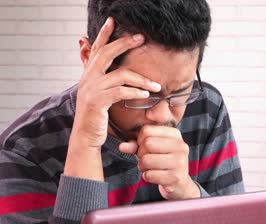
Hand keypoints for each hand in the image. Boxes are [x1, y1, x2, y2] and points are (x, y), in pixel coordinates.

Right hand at [64, 17, 160, 180]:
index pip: (96, 49)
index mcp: (88, 75)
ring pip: (120, 75)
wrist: (85, 137)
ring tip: (157, 86)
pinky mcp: (97, 102)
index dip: (104, 34)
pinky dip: (135, 92)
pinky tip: (146, 94)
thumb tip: (113, 70)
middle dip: (124, 43)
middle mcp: (88, 78)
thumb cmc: (95, 116)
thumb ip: (102, 80)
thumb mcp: (97, 94)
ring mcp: (91, 89)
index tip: (113, 21)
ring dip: (142, 79)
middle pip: (107, 54)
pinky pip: (120, 92)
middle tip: (140, 37)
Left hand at [120, 126, 199, 199]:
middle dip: (141, 153)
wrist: (179, 183)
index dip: (140, 140)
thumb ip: (136, 144)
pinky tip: (156, 176)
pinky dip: (147, 177)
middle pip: (146, 143)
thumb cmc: (163, 161)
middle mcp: (181, 146)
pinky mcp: (175, 177)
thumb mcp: (152, 148)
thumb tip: (122, 146)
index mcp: (175, 134)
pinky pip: (149, 175)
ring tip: (151, 168)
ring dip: (143, 166)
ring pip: (146, 160)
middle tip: (148, 159)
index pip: (146, 130)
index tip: (146, 147)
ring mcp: (179, 161)